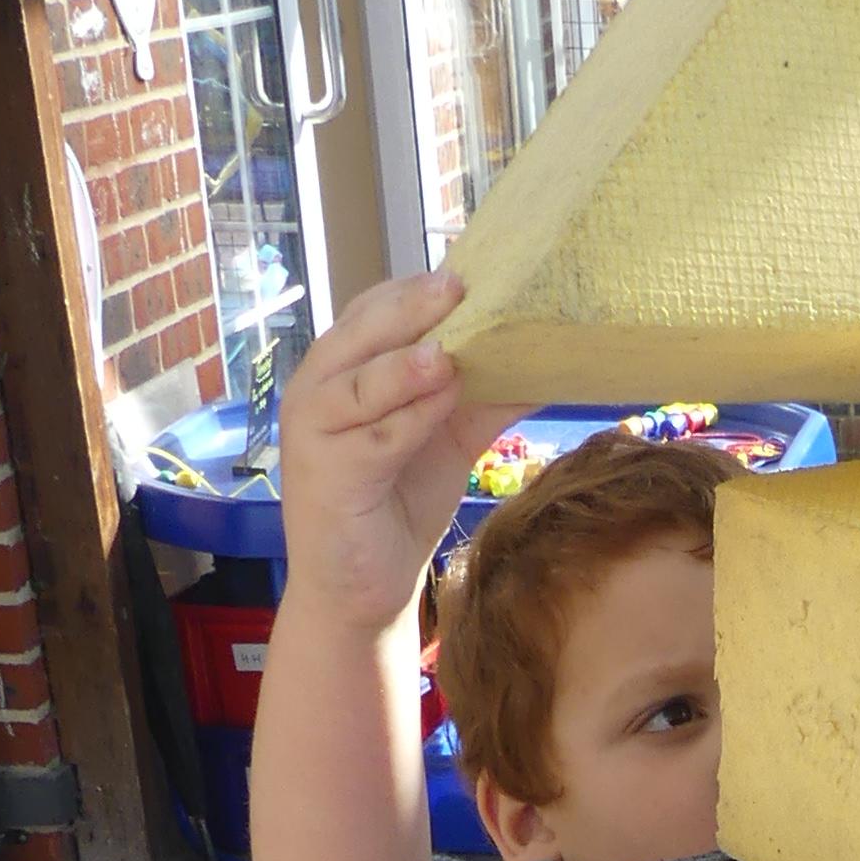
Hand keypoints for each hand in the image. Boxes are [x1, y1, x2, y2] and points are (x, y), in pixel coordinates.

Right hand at [273, 273, 500, 636]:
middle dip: (410, 308)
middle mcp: (319, 388)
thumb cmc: (398, 505)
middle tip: (460, 287)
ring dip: (403, 364)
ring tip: (447, 349)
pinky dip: (405, 419)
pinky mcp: (324, 475)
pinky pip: (369, 439)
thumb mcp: (449, 439)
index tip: (473, 270)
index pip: (375, 310)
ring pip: (359, 382)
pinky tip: (440, 401)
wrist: (362, 590)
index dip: (418, 290)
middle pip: (362, 332)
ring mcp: (314, 431)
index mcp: (344, 368)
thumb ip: (484, 399)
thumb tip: (545, 362)